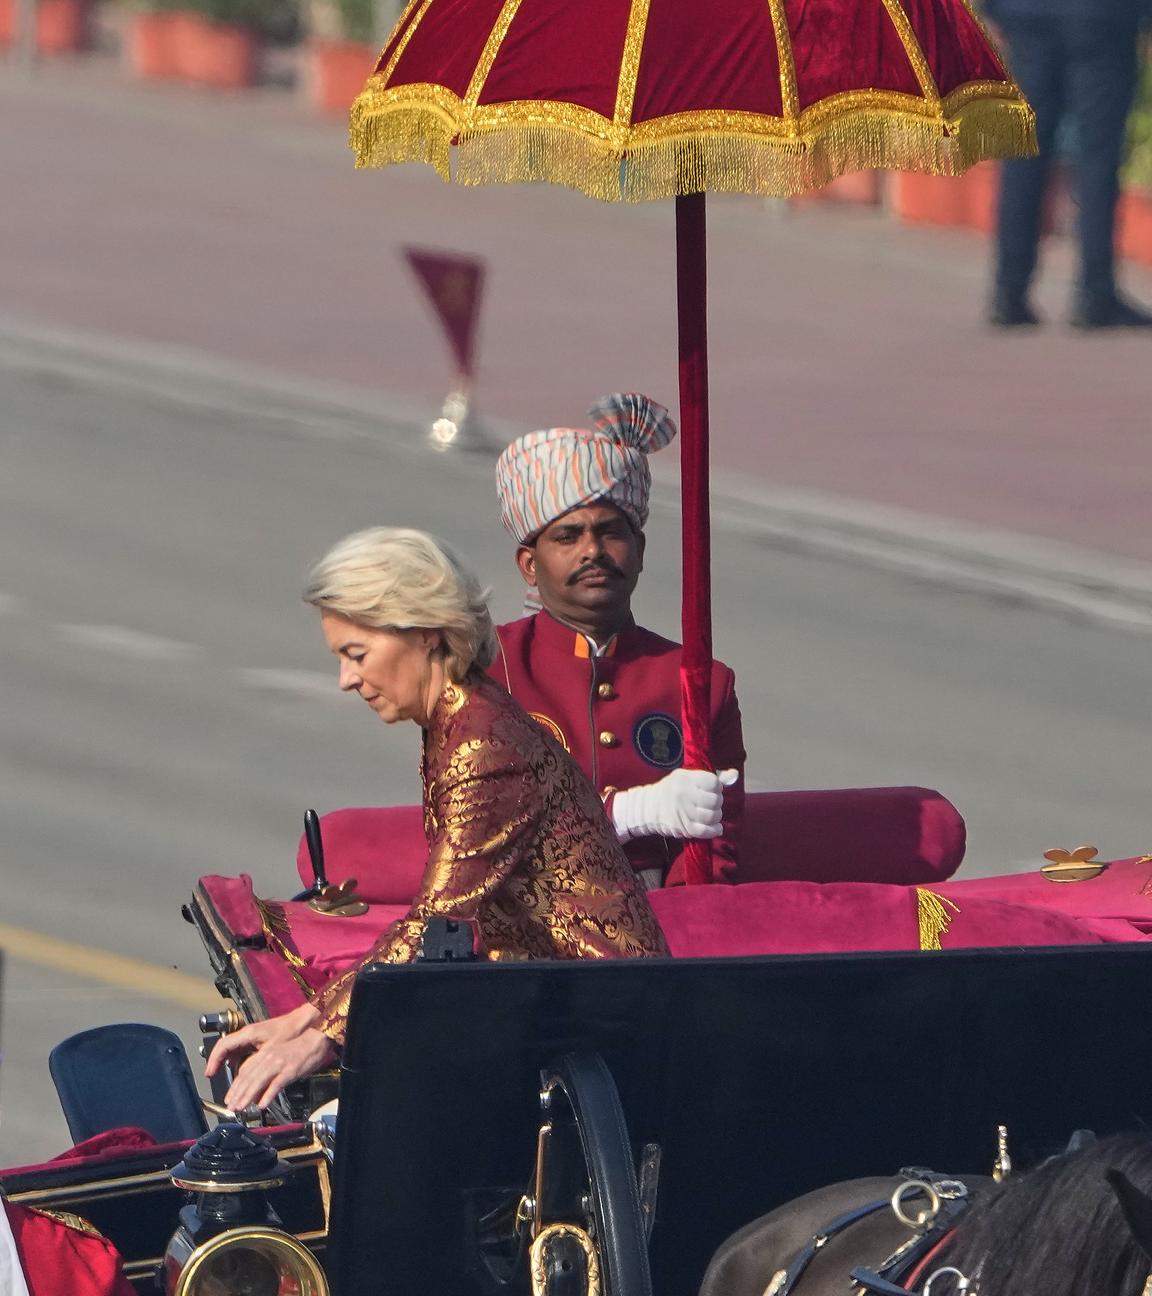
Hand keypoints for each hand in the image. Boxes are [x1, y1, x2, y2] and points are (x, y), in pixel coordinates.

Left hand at [205, 1002, 335, 1111]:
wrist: (318, 1036)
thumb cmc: (300, 1047)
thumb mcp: (279, 1055)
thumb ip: (267, 1069)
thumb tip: (258, 1090)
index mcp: (265, 1054)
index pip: (245, 1072)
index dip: (235, 1087)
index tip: (229, 1099)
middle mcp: (269, 1058)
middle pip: (248, 1077)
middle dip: (237, 1094)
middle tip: (230, 1107)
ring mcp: (279, 1064)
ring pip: (258, 1081)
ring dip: (247, 1096)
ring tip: (240, 1108)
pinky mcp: (290, 1070)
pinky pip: (276, 1084)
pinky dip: (268, 1095)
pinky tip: (262, 1104)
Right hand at [610, 768, 738, 841]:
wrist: (649, 807)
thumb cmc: (673, 790)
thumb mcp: (689, 777)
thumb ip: (713, 777)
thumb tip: (735, 774)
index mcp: (685, 778)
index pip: (713, 782)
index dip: (717, 787)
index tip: (712, 789)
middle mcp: (683, 794)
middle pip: (715, 800)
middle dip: (717, 802)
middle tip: (712, 803)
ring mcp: (683, 811)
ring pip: (712, 816)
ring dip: (716, 816)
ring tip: (712, 814)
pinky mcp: (683, 827)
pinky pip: (705, 831)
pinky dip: (714, 830)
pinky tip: (716, 827)